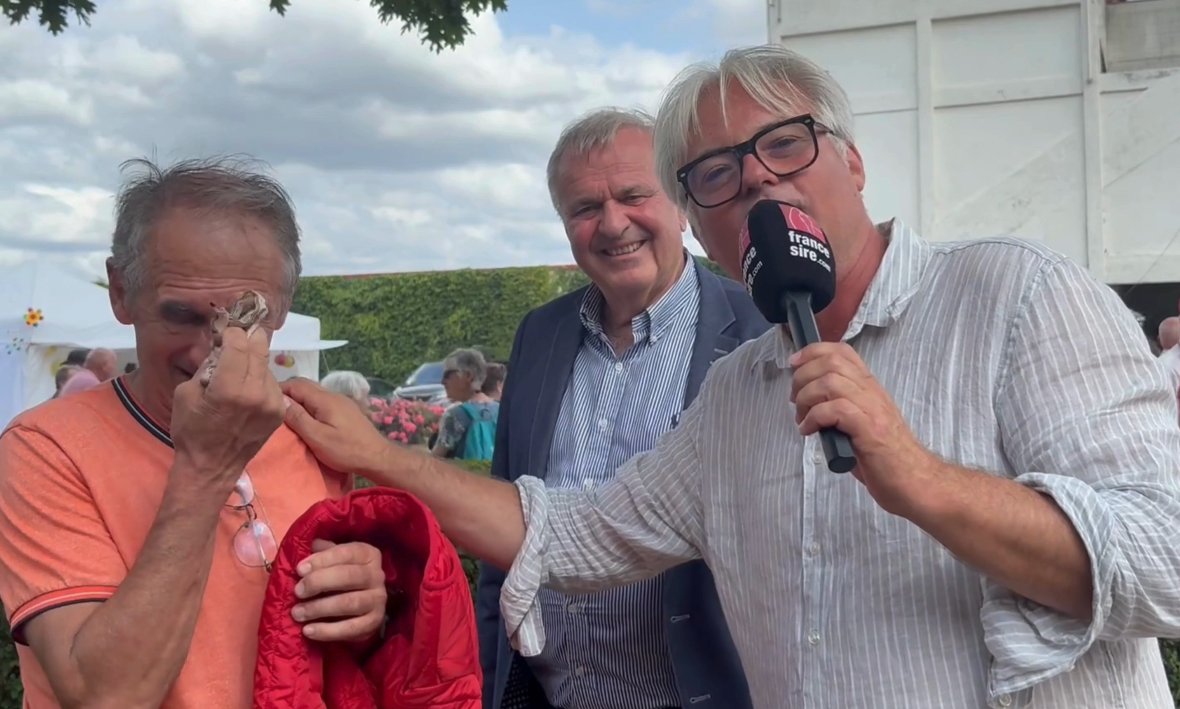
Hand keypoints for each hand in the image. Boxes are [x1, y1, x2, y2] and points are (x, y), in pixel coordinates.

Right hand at [171, 327, 284, 488]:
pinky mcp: (279, 412)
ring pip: (266, 366)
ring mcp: (272, 403)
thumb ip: (206, 366)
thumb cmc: (192, 431)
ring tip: (239, 366)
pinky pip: (271, 383)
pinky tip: (248, 385)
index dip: (232, 333)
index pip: (239, 344)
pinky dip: (260, 378)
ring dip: (254, 360)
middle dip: (248, 339)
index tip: (226, 330)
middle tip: (239, 334)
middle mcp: (257, 394)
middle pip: (259, 350)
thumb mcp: (186, 393)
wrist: (212, 467)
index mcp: (230, 389)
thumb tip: (219, 346)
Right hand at [281, 378, 404, 478]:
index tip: (266, 401)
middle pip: (305, 386)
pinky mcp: (346, 411)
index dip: (278, 389)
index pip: (295, 383)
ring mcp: (341, 402)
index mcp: (325, 398)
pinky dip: (310, 406)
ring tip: (286, 415)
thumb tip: (280, 400)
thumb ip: (298, 418)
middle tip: (273, 409)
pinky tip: (305, 419)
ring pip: (314, 393)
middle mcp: (333, 395)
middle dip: (287, 393)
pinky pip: (322, 402)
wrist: (377, 457)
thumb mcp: (317, 437)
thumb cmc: (346, 450)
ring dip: (299, 400)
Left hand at [292, 539, 386, 643]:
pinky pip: (351, 628)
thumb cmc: (341, 577)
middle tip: (297, 592)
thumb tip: (309, 544)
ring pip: (350, 603)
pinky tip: (308, 630)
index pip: (346, 553)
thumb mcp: (334, 559)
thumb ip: (322, 551)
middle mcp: (377, 575)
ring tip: (297, 613)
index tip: (299, 569)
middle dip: (319, 583)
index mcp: (368, 554)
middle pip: (349, 576)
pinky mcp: (374, 622)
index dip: (322, 560)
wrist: (360, 607)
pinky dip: (328, 631)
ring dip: (320, 608)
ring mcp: (378, 600)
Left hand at [789, 342, 939, 514]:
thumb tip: (810, 405)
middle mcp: (872, 392)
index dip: (813, 352)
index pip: (842, 351)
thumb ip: (841, 409)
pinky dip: (813, 418)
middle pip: (831, 362)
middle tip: (795, 400)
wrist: (917, 483)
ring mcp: (872, 409)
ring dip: (806, 397)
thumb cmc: (887, 459)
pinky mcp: (869, 429)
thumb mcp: (861, 424)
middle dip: (803, 376)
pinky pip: (834, 410)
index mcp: (870, 388)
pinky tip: (809, 431)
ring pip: (830, 382)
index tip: (794, 365)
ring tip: (801, 418)